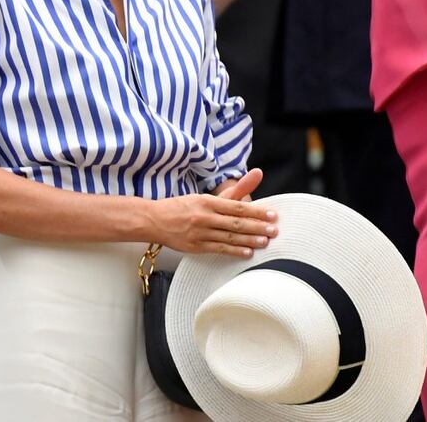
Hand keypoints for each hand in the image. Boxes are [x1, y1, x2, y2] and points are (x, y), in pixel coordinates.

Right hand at [150, 169, 278, 257]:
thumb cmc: (182, 207)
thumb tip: (257, 173)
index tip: (272, 215)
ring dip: (249, 240)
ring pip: (229, 237)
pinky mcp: (195, 246)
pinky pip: (219, 249)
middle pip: (235, 223)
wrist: (153, 220)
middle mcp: (203, 217)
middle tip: (274, 230)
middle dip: (257, 227)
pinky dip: (234, 251)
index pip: (236, 207)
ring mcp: (199, 233)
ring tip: (265, 241)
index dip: (256, 211)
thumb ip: (234, 189)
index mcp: (207, 202)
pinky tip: (248, 252)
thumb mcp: (205, 196)